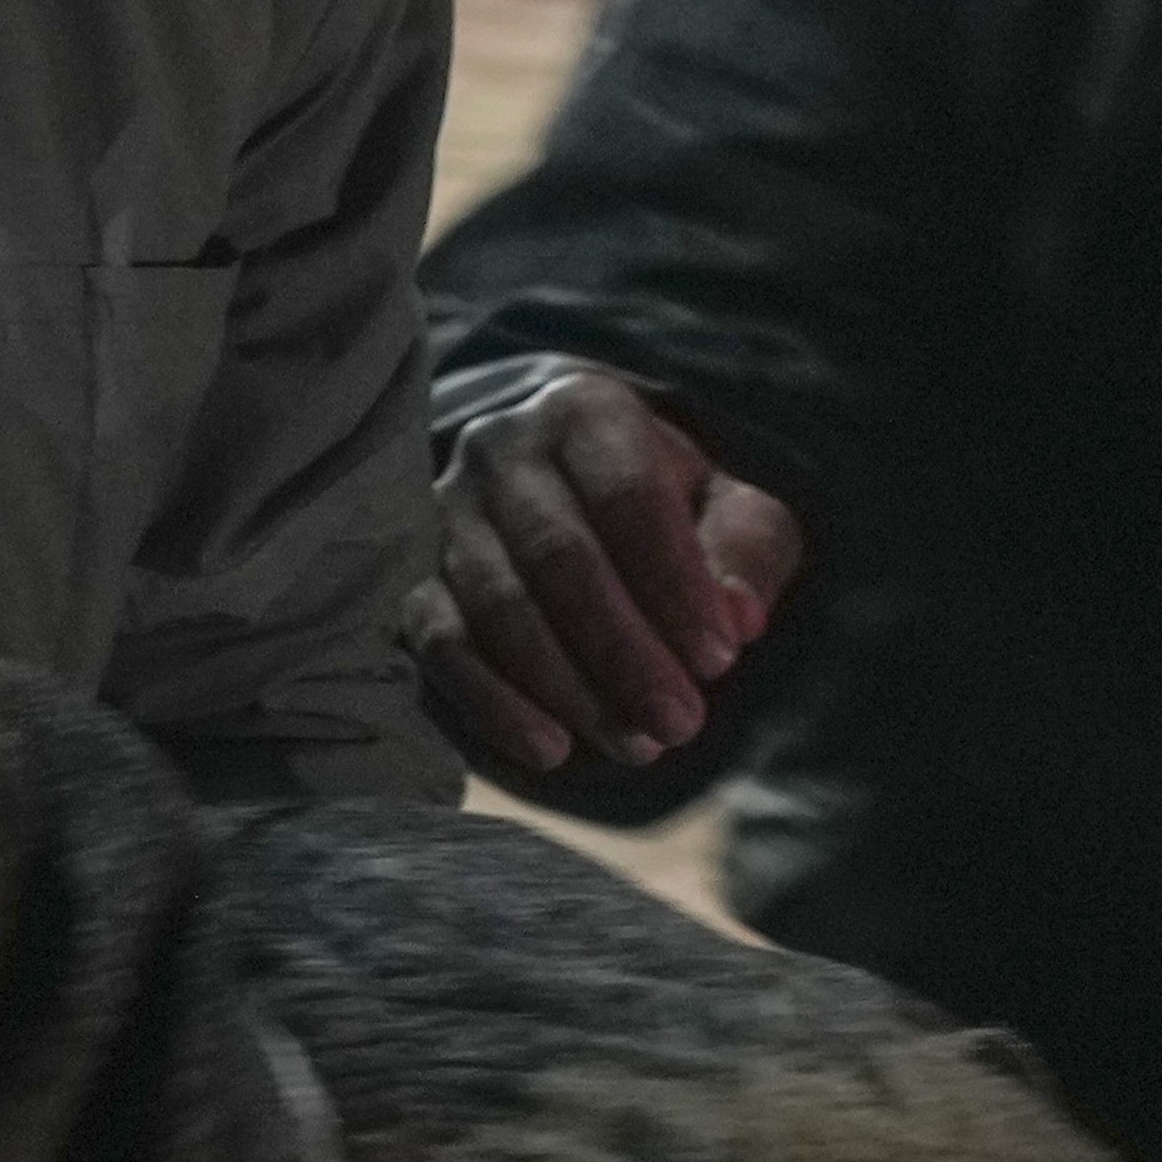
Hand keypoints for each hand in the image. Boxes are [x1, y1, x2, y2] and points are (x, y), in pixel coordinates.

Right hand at [421, 367, 801, 780]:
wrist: (569, 492)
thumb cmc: (669, 507)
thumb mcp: (732, 509)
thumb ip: (748, 553)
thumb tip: (740, 619)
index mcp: (587, 413)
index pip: (628, 493)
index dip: (674, 582)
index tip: (721, 660)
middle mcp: (503, 450)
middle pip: (558, 554)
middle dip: (623, 649)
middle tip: (682, 723)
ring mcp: (447, 513)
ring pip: (496, 603)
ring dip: (568, 686)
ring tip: (637, 746)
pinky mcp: (412, 576)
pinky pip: (437, 641)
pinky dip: (491, 700)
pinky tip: (550, 748)